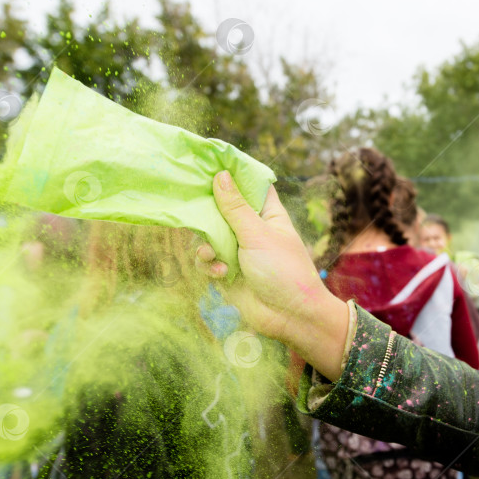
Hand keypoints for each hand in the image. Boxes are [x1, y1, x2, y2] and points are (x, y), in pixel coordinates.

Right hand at [196, 172, 347, 380]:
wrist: (289, 317)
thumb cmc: (283, 270)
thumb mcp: (258, 235)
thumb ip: (235, 208)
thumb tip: (220, 175)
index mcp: (267, 213)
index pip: (248, 185)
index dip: (230, 173)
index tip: (207, 161)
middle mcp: (250, 228)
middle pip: (220, 208)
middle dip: (206, 210)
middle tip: (190, 204)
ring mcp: (237, 250)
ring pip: (207, 235)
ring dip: (206, 244)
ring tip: (212, 253)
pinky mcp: (226, 271)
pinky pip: (206, 260)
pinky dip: (209, 264)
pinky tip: (221, 272)